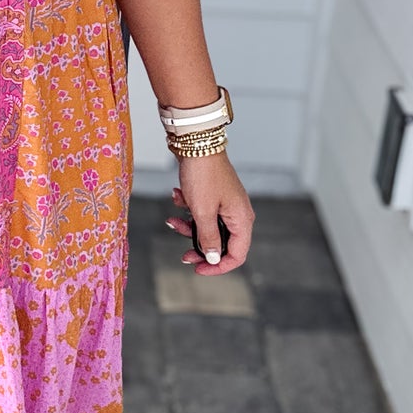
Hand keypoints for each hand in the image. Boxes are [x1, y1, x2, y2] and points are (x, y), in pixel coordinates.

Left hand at [165, 153, 253, 273]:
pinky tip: (177, 197)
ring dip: (188, 228)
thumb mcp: (202, 212)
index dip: (218, 267)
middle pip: (222, 243)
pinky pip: (202, 212)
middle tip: (183, 255)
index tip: (198, 269)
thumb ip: (208, 238)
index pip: (237, 255)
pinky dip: (188, 210)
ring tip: (171, 220)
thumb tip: (213, 259)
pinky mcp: (214, 195)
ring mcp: (227, 204)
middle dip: (200, 248)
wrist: (195, 142)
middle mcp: (238, 213)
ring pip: (208, 228)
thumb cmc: (202, 175)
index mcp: (242, 219)